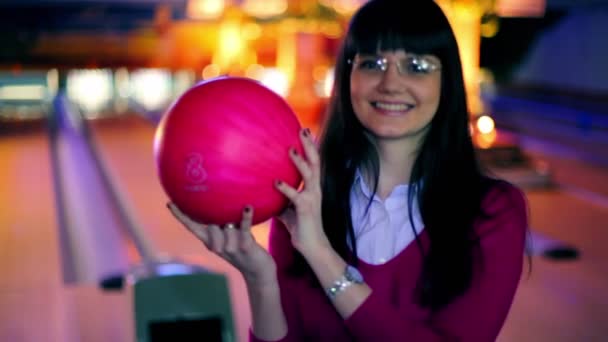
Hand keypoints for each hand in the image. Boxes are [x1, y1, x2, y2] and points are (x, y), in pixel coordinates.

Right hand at [168, 203, 276, 286]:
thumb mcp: (227, 239)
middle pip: (211, 226)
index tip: (170, 203)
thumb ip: (219, 226)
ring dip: (236, 222)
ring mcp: (231, 247)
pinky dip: (246, 217)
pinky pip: (244, 227)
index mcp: (210, 242)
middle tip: (230, 221)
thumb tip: (216, 203)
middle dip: (218, 221)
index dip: (180, 216)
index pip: (192, 227)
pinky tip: (248, 206)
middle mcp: (217, 246)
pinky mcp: (245, 245)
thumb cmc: (242, 250)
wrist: (258, 271)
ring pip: (227, 226)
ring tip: (244, 217)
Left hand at [275, 128, 330, 256]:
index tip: (304, 131)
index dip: (310, 147)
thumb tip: (263, 189)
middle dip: (310, 145)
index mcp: (312, 187)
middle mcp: (315, 189)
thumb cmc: (300, 227)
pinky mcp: (307, 209)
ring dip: (300, 161)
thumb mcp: (287, 208)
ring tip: (290, 149)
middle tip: (303, 130)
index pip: (313, 162)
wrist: (312, 247)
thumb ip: (280, 197)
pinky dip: (286, 188)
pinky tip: (275, 182)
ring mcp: (313, 198)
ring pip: (310, 174)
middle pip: (316, 162)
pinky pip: (296, 196)